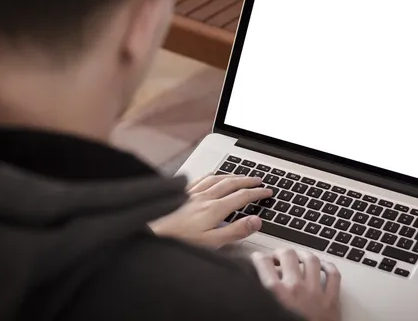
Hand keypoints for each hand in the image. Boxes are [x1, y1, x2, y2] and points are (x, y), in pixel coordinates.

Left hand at [149, 174, 271, 247]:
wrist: (149, 233)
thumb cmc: (178, 241)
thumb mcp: (211, 243)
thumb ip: (235, 231)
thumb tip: (255, 221)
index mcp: (214, 209)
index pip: (242, 197)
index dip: (257, 193)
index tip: (267, 191)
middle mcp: (204, 197)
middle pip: (231, 183)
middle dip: (248, 180)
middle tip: (259, 180)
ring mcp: (191, 194)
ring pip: (217, 178)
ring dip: (232, 175)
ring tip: (241, 175)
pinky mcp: (180, 194)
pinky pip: (201, 178)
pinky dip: (212, 175)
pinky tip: (212, 176)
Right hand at [251, 249, 341, 320]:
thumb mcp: (266, 316)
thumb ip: (259, 303)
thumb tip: (253, 296)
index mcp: (275, 294)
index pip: (263, 263)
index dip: (259, 257)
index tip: (258, 258)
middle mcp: (295, 288)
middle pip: (288, 255)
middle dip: (281, 253)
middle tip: (279, 256)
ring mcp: (315, 292)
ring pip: (312, 260)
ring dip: (305, 255)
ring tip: (301, 256)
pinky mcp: (332, 300)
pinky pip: (334, 275)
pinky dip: (330, 267)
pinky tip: (325, 266)